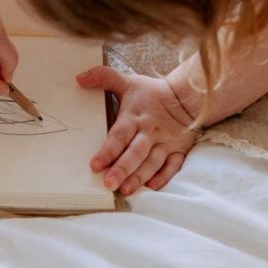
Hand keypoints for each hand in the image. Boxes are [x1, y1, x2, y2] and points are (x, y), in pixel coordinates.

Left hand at [77, 66, 196, 194]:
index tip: (95, 165)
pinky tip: (151, 187)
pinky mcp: (179, 150)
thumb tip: (79, 78)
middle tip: (109, 183)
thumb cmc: (151, 93)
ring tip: (125, 190)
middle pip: (136, 152)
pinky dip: (163, 178)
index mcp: (135, 116)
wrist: (188, 96)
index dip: (107, 151)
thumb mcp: (127, 81)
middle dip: (123, 169)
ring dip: (139, 177)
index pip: (119, 135)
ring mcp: (166, 142)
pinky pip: (172, 166)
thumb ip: (103, 77)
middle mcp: (150, 131)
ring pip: (152, 162)